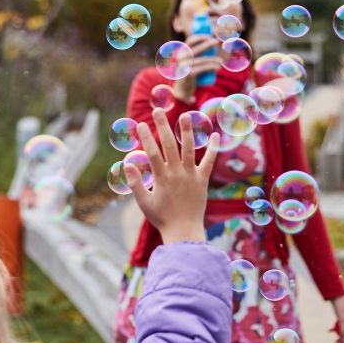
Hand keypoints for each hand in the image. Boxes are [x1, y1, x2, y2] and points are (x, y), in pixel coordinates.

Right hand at [124, 108, 218, 244]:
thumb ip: (135, 183)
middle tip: (158, 110)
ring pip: (189, 149)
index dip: (146, 137)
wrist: (184, 231)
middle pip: (169, 145)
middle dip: (162, 126)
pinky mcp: (203, 180)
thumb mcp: (144, 202)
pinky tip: (216, 136)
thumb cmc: (162, 218)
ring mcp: (191, 176)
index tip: (140, 124)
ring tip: (185, 115)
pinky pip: (209, 162)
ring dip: (186, 132)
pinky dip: (213, 149)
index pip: (152, 153)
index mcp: (162, 178)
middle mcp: (177, 173)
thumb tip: (127, 164)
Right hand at [172, 35, 220, 102]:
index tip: (210, 36)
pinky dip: (211, 67)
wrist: (181, 89)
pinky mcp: (188, 74)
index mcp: (180, 52)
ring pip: (202, 60)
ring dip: (213, 59)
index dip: (201, 37)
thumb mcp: (191, 61)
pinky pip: (202, 68)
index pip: (190, 40)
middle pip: (196, 48)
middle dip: (208, 44)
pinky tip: (217, 67)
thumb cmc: (189, 73)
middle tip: (216, 42)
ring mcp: (183, 66)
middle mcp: (180, 57)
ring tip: (221, 61)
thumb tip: (212, 42)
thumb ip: (197, 53)